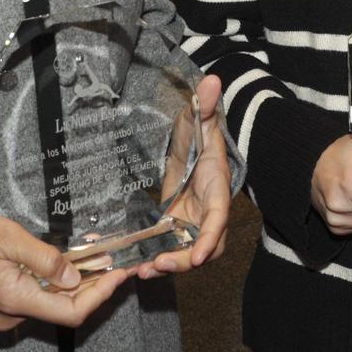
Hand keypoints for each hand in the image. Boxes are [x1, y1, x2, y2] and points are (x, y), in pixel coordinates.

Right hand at [0, 202, 131, 332]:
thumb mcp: (6, 234)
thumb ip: (45, 258)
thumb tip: (76, 277)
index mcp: (13, 299)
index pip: (71, 312)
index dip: (101, 295)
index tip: (120, 273)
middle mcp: (9, 315)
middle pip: (64, 311)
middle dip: (93, 286)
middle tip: (113, 259)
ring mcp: (1, 313)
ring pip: (51, 305)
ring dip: (75, 284)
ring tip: (94, 256)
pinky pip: (35, 299)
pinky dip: (54, 284)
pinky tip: (65, 263)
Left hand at [136, 74, 231, 277]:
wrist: (195, 148)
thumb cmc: (201, 134)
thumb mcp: (200, 119)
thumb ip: (206, 105)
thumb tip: (212, 80)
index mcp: (216, 188)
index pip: (218, 218)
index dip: (210, 239)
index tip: (200, 257)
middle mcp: (208, 211)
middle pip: (204, 247)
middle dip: (184, 260)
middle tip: (157, 265)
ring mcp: (193, 222)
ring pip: (186, 253)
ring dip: (167, 265)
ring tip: (141, 272)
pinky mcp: (177, 227)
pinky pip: (169, 247)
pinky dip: (154, 258)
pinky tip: (133, 266)